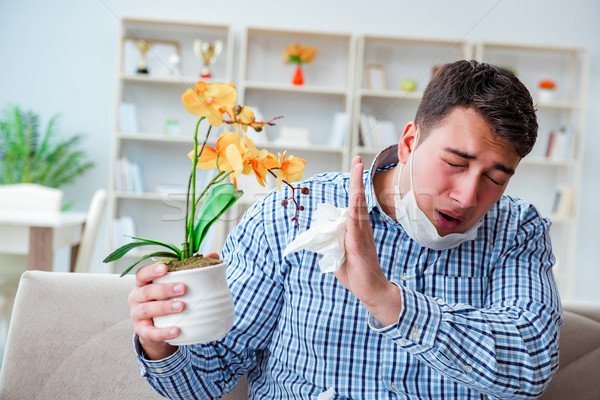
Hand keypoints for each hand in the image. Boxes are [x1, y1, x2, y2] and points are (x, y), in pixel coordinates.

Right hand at [129, 263, 184, 359]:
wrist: (156, 327)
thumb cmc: (166, 299)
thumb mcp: (174, 284)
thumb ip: (192, 269)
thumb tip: (213, 255)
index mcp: (144, 283)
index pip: (142, 274)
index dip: (152, 270)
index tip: (165, 268)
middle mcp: (137, 297)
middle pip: (146, 291)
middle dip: (165, 289)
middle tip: (183, 288)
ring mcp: (138, 315)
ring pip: (147, 310)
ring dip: (164, 307)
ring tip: (181, 306)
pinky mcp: (142, 331)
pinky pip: (150, 332)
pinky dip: (163, 332)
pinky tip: (176, 330)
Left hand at [334, 156, 401, 325]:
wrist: (371, 291)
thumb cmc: (355, 274)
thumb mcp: (338, 254)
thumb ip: (331, 241)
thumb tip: (322, 233)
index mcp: (356, 229)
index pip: (353, 203)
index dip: (354, 185)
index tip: (355, 165)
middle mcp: (361, 228)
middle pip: (357, 199)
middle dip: (357, 178)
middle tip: (357, 158)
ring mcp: (361, 235)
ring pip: (357, 207)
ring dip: (357, 187)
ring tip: (357, 168)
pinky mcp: (359, 244)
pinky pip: (356, 225)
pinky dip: (356, 210)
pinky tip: (356, 197)